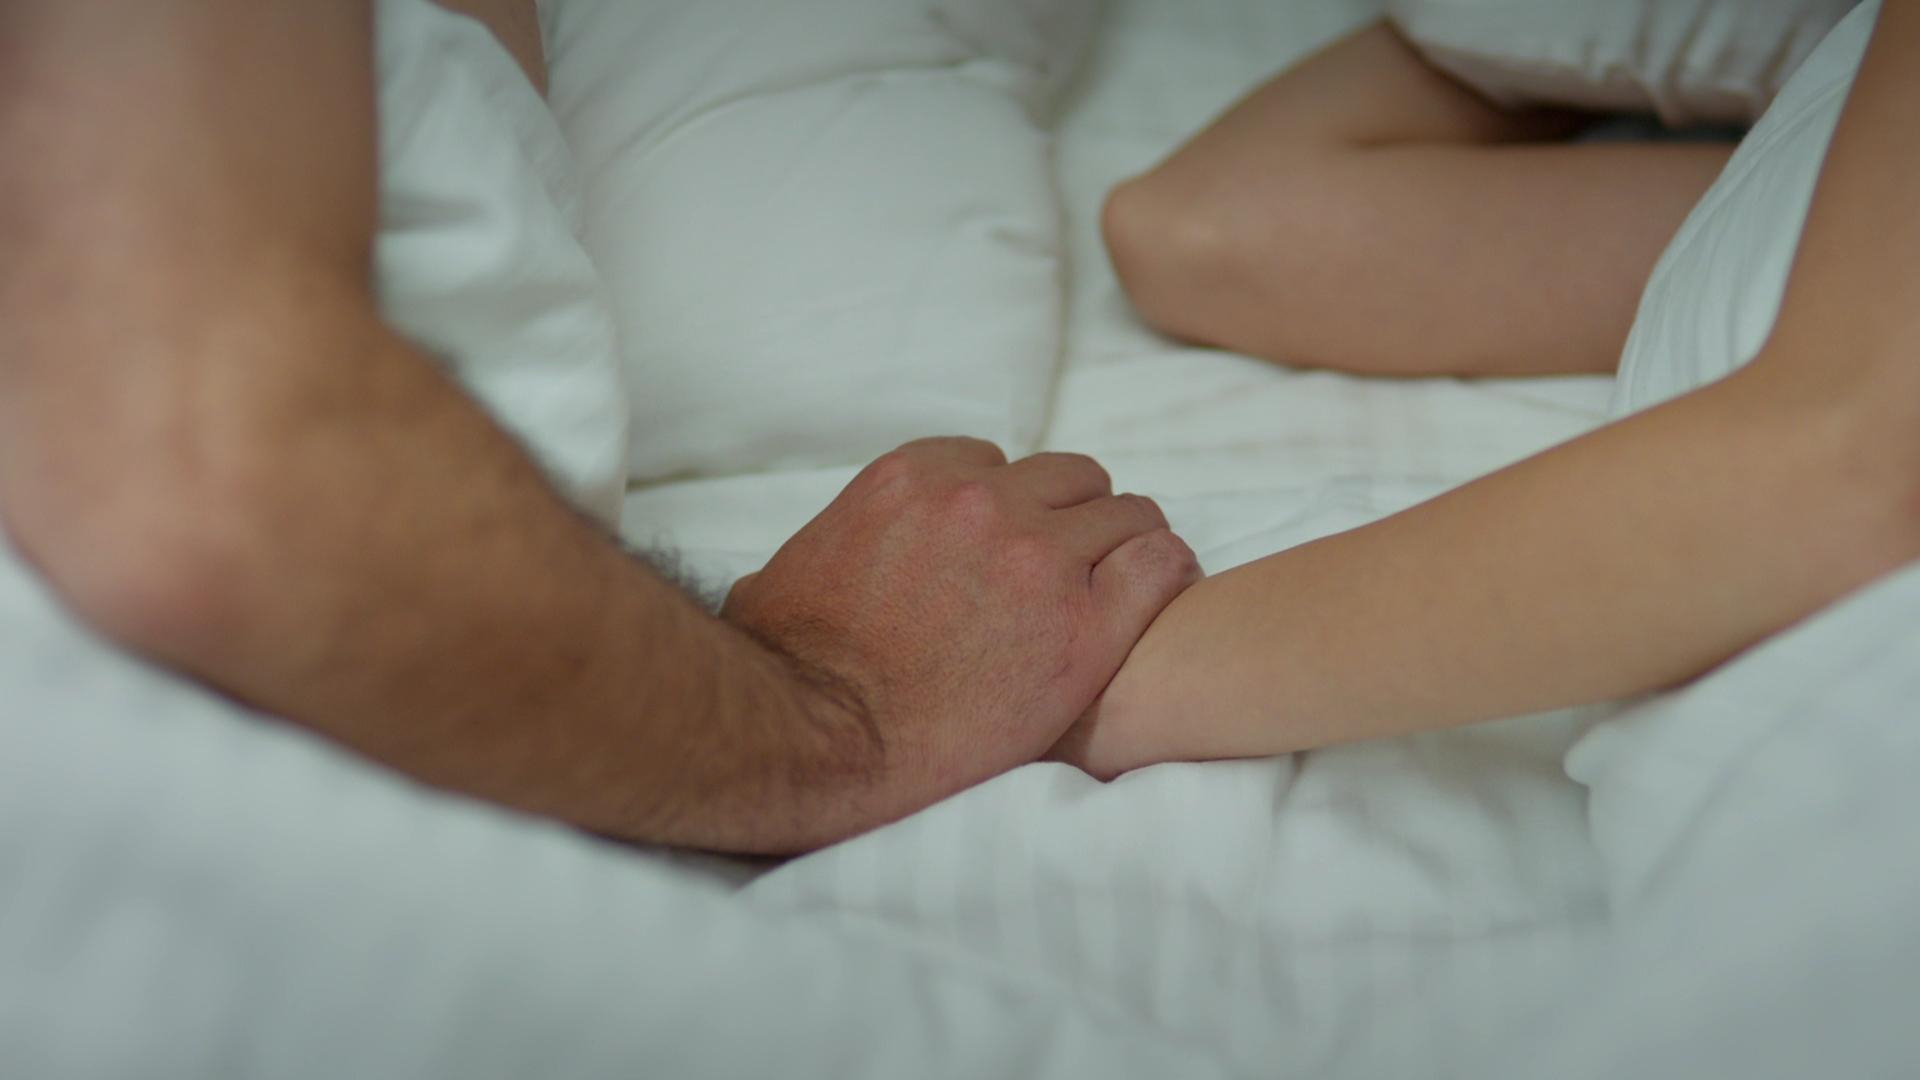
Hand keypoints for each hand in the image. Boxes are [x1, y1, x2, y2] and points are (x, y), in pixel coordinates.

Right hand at [722, 437, 1198, 828]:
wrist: (823, 741)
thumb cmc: (789, 668)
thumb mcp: (790, 570)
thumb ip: (835, 541)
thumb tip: (812, 566)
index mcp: (914, 477)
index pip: (995, 460)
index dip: (1007, 504)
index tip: (1007, 544)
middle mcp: (983, 503)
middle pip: (1069, 478)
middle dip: (1070, 518)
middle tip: (1069, 569)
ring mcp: (1040, 560)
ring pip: (1126, 514)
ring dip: (1123, 544)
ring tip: (1121, 583)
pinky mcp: (1085, 629)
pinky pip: (1161, 565)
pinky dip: (1169, 571)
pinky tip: (1165, 587)